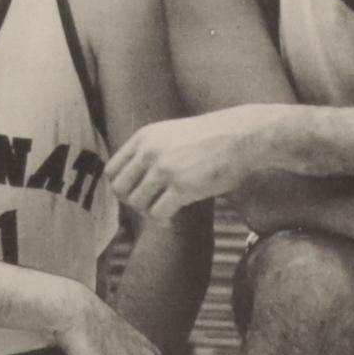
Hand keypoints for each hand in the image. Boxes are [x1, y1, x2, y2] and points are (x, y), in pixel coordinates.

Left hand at [115, 107, 264, 220]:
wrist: (241, 136)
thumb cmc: (210, 138)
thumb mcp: (171, 134)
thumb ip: (149, 151)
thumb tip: (132, 181)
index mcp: (144, 137)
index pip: (112, 170)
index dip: (122, 187)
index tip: (138, 193)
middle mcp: (149, 151)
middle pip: (120, 190)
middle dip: (133, 203)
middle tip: (151, 205)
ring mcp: (165, 168)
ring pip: (137, 204)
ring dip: (149, 212)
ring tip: (165, 211)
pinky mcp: (182, 186)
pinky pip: (158, 213)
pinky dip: (163, 220)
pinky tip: (173, 217)